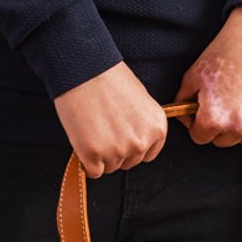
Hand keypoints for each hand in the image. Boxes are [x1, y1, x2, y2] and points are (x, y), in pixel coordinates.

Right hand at [53, 61, 169, 177]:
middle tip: (104, 127)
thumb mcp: (140, 100)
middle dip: (116, 151)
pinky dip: (86, 160)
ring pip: (110, 168)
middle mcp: (141, 142)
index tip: (121, 134)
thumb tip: (134, 142)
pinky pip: (93, 171)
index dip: (131, 146)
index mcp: (157, 128)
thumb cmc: (109, 78)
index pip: (147, 155)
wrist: (84, 69)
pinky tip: (84, 138)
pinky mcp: (94, 155)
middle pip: (128, 163)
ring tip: (94, 127)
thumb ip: (142, 125)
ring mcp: (118, 151)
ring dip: (100, 155)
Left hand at [171, 5, 241, 148]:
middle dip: (221, 125)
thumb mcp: (194, 75)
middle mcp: (238, 127)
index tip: (207, 107)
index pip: (199, 137)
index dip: (199, 122)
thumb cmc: (228, 50)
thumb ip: (183, 103)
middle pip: (222, 141)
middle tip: (228, 97)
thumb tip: (186, 121)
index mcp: (213, 119)